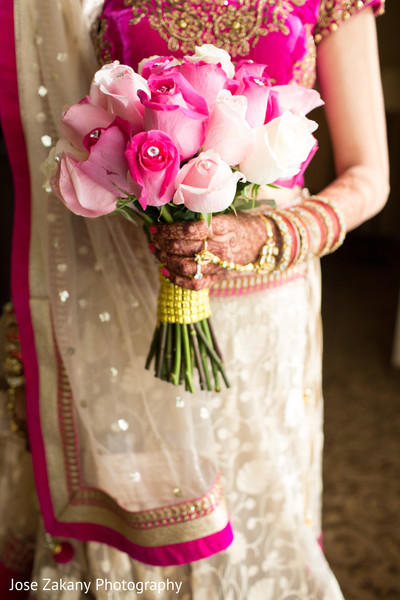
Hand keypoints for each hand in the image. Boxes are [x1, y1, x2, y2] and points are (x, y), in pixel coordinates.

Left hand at [150, 212, 270, 289]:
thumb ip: (202, 215)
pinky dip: (177, 280)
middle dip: (162, 243)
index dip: (168, 229)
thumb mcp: (224, 214)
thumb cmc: (239, 225)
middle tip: (153, 238)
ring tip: (156, 252)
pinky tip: (165, 271)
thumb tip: (170, 213)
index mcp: (221, 228)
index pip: (190, 229)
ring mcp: (218, 265)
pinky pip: (195, 284)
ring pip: (185, 267)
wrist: (262, 244)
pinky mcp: (218, 278)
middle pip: (183, 248)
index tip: (156, 226)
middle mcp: (219, 248)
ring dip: (165, 259)